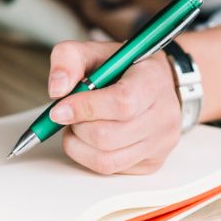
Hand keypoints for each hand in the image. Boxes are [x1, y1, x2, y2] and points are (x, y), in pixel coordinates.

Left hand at [47, 41, 181, 174]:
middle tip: (69, 114)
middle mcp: (163, 115)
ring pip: (105, 159)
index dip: (85, 108)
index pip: (121, 103)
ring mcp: (160, 143)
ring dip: (78, 144)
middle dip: (77, 126)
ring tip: (77, 125)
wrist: (158, 83)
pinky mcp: (152, 163)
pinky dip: (88, 156)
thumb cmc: (123, 68)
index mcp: (153, 80)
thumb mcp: (93, 51)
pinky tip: (90, 138)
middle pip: (107, 137)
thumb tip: (57, 90)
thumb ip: (68, 60)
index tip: (58, 109)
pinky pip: (109, 169)